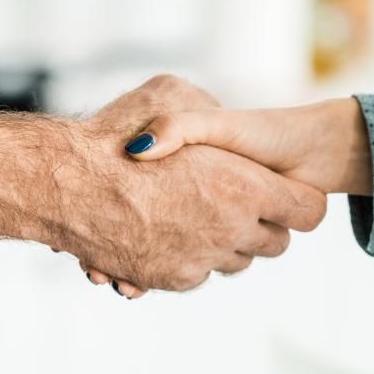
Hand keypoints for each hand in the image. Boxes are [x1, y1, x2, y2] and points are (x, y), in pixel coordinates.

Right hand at [84, 98, 370, 296]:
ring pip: (236, 262)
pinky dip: (187, 257)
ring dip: (225, 242)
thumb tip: (217, 121)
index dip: (297, 201)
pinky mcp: (172, 279)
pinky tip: (165, 231)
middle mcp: (230, 229)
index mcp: (244, 186)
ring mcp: (201, 259)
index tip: (282, 192)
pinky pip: (198, 274)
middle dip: (262, 225)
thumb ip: (204, 109)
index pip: (307, 211)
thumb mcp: (169, 95)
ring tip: (196, 214)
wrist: (66, 186)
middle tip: (237, 201)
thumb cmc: (115, 135)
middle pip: (275, 244)